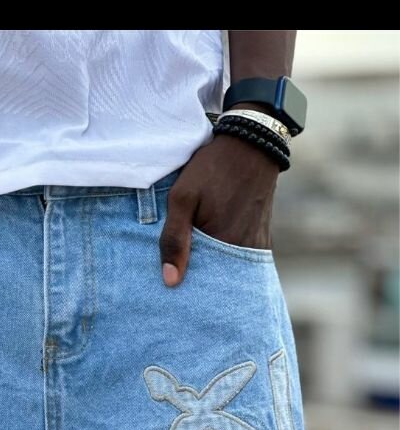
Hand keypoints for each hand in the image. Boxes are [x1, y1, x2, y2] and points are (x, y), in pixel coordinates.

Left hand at [159, 133, 280, 286]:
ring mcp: (256, 246)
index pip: (201, 283)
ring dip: (211, 269)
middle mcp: (246, 252)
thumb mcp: (182, 198)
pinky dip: (224, 259)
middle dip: (197, 280)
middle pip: (216, 279)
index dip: (184, 286)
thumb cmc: (212, 169)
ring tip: (193, 262)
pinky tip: (210, 251)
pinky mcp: (261, 239)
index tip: (168, 285)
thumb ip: (174, 240)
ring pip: (228, 269)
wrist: (251, 143)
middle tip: (177, 274)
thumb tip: (170, 282)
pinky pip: (239, 259)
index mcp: (225, 245)